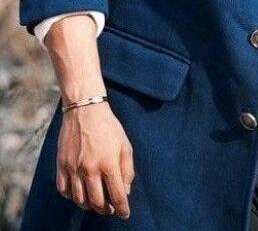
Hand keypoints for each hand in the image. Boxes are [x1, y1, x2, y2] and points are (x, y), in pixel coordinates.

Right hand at [56, 100, 134, 219]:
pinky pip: (64, 190)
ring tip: (95, 202)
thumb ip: (127, 169)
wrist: (85, 110)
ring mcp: (73, 168)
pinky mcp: (61, 165)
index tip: (124, 214)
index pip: (117, 195)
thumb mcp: (125, 144)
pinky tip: (79, 193)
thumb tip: (125, 191)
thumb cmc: (108, 126)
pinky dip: (72, 197)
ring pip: (80, 200)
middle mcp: (90, 168)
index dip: (122, 208)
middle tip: (110, 208)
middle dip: (106, 209)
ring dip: (89, 205)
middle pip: (97, 202)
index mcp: (109, 163)